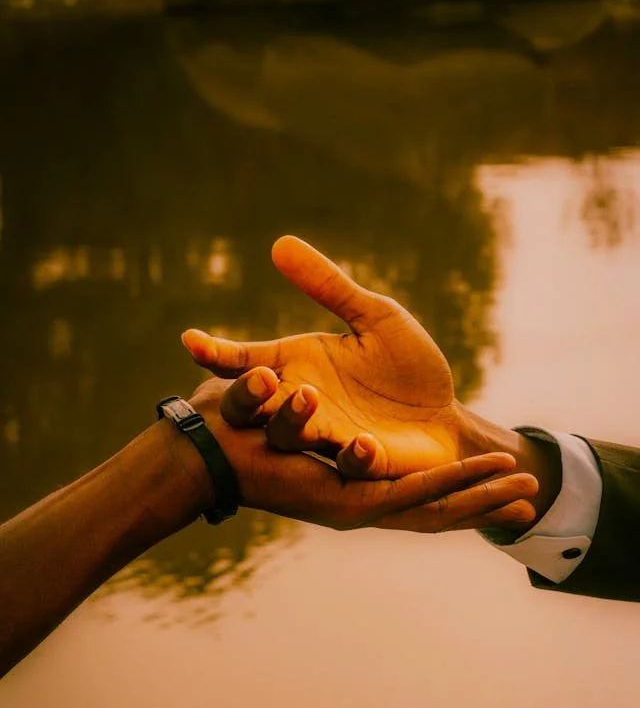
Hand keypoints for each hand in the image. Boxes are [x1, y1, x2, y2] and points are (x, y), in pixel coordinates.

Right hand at [183, 236, 559, 524]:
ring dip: (294, 419)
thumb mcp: (375, 318)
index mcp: (298, 366)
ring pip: (291, 435)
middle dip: (248, 392)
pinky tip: (366, 441)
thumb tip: (277, 243)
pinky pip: (348, 463)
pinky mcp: (359, 464)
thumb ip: (329, 287)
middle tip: (256, 375)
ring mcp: (327, 437)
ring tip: (309, 394)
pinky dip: (354, 453)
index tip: (189, 340)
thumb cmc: (408, 368)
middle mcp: (302, 404)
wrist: (444, 420)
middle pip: (258, 403)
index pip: (246, 360)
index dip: (217, 353)